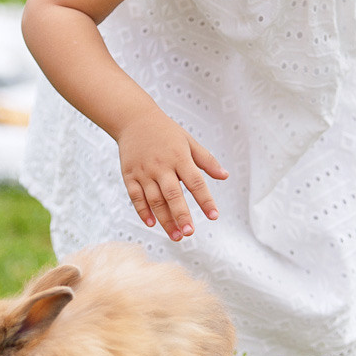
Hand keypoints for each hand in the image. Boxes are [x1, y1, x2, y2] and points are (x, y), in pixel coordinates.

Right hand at [117, 108, 227, 241]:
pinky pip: (135, 197)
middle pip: (173, 194)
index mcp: (179, 157)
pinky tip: (152, 224)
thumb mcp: (189, 141)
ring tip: (176, 236)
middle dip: (181, 215)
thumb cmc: (166, 132)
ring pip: (154, 200)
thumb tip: (225, 176)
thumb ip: (206, 160)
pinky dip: (143, 211)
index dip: (205, 200)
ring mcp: (144, 172)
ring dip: (165, 220)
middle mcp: (161, 166)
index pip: (195, 182)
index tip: (214, 216)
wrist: (134, 119)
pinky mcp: (129, 175)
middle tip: (190, 233)